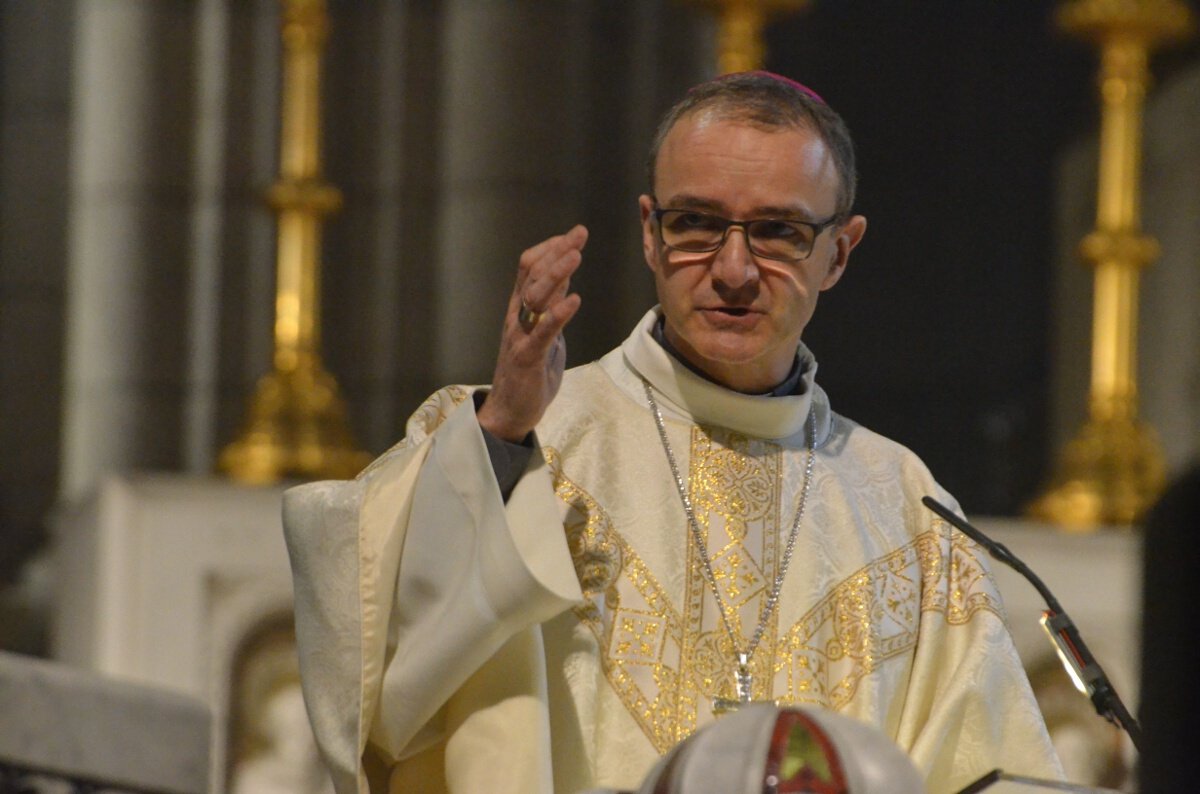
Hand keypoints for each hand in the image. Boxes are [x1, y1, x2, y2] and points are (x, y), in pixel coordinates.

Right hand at [476, 225, 587, 441]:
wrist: (509, 411)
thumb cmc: (529, 372)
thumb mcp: (546, 330)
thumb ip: (551, 305)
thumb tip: (565, 277)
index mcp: (520, 308)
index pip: (529, 268)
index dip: (550, 248)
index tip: (573, 234)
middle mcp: (516, 316)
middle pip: (532, 275)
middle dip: (557, 252)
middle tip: (579, 234)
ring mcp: (519, 335)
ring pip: (534, 296)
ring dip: (556, 274)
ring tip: (575, 256)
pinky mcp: (527, 357)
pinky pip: (543, 332)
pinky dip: (558, 314)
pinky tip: (574, 300)